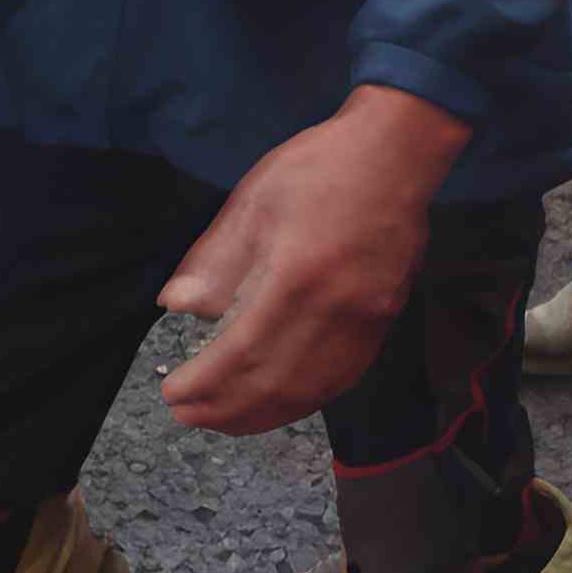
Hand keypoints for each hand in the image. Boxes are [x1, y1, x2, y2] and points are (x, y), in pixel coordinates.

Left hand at [155, 85, 472, 436]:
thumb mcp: (254, 200)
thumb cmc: (320, 168)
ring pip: (310, 392)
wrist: (398, 153)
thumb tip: (177, 307)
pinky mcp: (383, 323)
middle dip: (225, 409)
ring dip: (261, 415)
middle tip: (187, 414)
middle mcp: (336, 309)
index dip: (205, 384)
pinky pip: (339, 379)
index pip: (242, 352)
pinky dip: (301, 400)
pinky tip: (276, 402)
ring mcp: (366, 322)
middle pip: (275, 384)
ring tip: (223, 419)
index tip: (173, 393)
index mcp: (297, 275)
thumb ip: (216, 259)